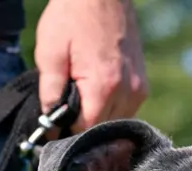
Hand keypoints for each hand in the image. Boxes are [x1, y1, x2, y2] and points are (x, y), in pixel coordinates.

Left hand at [34, 0, 146, 131]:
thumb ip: (49, 93)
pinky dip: (109, 109)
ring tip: (80, 98)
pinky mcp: (142, 83)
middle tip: (63, 110)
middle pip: (101, 130)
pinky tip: (95, 93)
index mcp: (104, 87)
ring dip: (96, 118)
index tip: (52, 126)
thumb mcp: (49, 53)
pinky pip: (125, 110)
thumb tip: (49, 124)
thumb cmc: (72, 17)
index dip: (65, 132)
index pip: (84, 131)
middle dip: (81, 126)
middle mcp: (127, 92)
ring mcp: (138, 88)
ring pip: (115, 123)